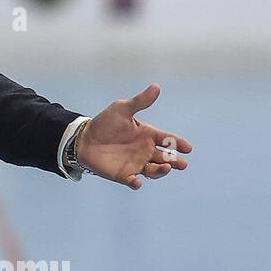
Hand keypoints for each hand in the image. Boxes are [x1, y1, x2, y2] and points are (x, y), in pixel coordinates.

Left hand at [76, 84, 191, 189]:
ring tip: (166, 167)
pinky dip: (136, 183)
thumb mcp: (122, 109)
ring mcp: (136, 164)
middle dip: (175, 161)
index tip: (187, 147)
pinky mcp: (123, 175)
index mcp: (148, 135)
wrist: (83, 138)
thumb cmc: (104, 123)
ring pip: (154, 171)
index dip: (178, 143)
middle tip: (182, 164)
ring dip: (161, 171)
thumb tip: (156, 87)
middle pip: (165, 158)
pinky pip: (133, 181)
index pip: (168, 139)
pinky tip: (137, 181)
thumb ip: (140, 101)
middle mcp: (145, 151)